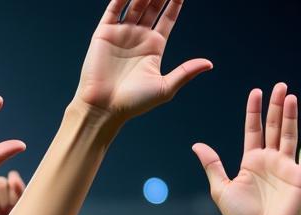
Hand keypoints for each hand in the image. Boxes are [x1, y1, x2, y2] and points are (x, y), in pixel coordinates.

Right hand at [76, 0, 210, 123]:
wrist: (102, 108)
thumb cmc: (132, 103)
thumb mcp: (164, 88)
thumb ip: (185, 72)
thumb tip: (209, 64)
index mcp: (153, 47)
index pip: (168, 17)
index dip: (176, 2)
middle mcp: (138, 38)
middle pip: (153, 6)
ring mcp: (121, 34)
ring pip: (135, 4)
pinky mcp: (104, 34)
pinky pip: (114, 8)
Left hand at [195, 85, 300, 214]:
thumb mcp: (222, 189)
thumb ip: (213, 166)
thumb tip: (196, 145)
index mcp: (251, 162)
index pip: (254, 130)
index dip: (254, 112)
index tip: (255, 92)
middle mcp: (270, 160)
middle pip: (274, 127)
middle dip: (275, 106)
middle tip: (278, 86)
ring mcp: (286, 165)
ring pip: (289, 133)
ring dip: (290, 114)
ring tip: (288, 94)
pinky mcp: (299, 173)